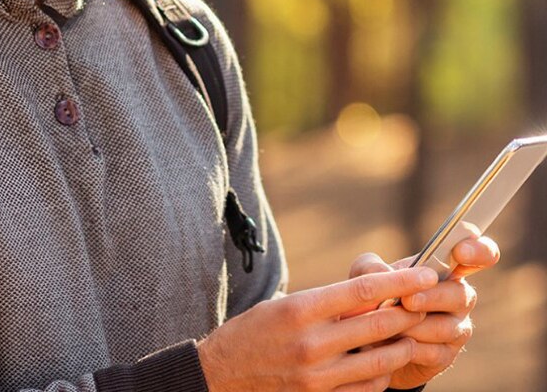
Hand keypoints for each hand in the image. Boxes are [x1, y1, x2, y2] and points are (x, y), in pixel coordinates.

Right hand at [197, 266, 438, 391]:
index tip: (424, 274)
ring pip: (380, 360)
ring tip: (411, 332)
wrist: (225, 374)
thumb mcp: (285, 305)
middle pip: (378, 324)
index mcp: (300, 310)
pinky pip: (367, 389)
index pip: (362, 291)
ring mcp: (318, 377)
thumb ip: (326, 304)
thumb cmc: (255, 331)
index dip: (399, 282)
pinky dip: (383, 374)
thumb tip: (371, 298)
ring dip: (403, 345)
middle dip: (409, 312)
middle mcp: (311, 344)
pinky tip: (385, 361)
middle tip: (428, 301)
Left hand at [349, 235, 499, 388]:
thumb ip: (370, 267)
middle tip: (407, 301)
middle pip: (460, 294)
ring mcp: (456, 327)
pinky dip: (411, 347)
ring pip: (447, 327)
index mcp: (445, 267)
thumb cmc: (373, 294)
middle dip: (432, 297)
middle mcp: (458, 296)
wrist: (367, 336)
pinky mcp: (446, 354)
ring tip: (390, 324)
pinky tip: (394, 343)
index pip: (479, 254)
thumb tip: (383, 273)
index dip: (478, 250)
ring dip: (416, 325)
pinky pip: (436, 352)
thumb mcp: (364, 274)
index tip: (461, 251)